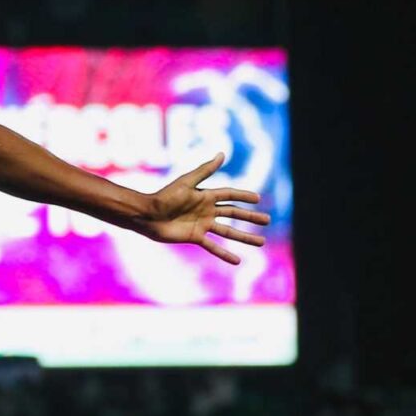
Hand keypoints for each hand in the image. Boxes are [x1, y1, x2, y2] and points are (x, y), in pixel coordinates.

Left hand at [137, 153, 269, 264]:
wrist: (148, 215)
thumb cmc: (165, 196)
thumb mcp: (187, 182)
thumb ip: (205, 170)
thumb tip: (222, 154)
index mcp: (205, 196)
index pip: (230, 195)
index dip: (243, 196)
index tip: (258, 199)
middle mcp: (206, 210)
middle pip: (233, 214)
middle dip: (250, 217)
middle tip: (267, 220)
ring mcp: (202, 225)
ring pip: (229, 231)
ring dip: (244, 237)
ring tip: (261, 242)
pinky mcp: (195, 237)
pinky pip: (213, 246)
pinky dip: (225, 254)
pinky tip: (237, 261)